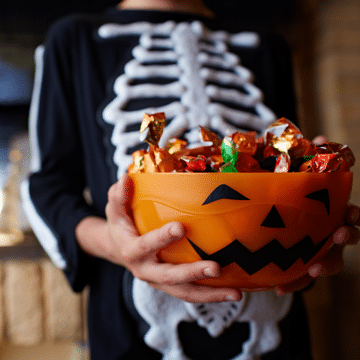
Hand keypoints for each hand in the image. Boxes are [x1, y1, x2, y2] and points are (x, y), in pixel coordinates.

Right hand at [104, 174, 241, 302]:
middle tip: (216, 267)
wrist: (119, 250)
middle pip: (169, 277)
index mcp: (131, 251)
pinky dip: (212, 293)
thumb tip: (126, 177)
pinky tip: (234, 290)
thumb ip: (119, 195)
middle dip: (192, 273)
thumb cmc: (121, 225)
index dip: (161, 238)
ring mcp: (160, 281)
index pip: (145, 246)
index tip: (180, 228)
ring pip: (185, 292)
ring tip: (236, 293)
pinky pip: (191, 292)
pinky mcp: (171, 285)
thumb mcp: (115, 209)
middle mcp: (146, 270)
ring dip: (210, 294)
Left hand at [275, 134, 358, 294]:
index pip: (351, 215)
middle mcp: (328, 232)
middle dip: (344, 241)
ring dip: (324, 266)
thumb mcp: (296, 176)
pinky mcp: (299, 264)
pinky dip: (293, 282)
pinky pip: (300, 276)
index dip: (353, 217)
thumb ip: (309, 159)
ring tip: (313, 270)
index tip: (349, 217)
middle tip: (337, 237)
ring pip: (328, 262)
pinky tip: (278, 286)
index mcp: (331, 213)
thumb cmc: (291, 196)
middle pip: (345, 241)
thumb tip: (320, 137)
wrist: (272, 217)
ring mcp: (316, 250)